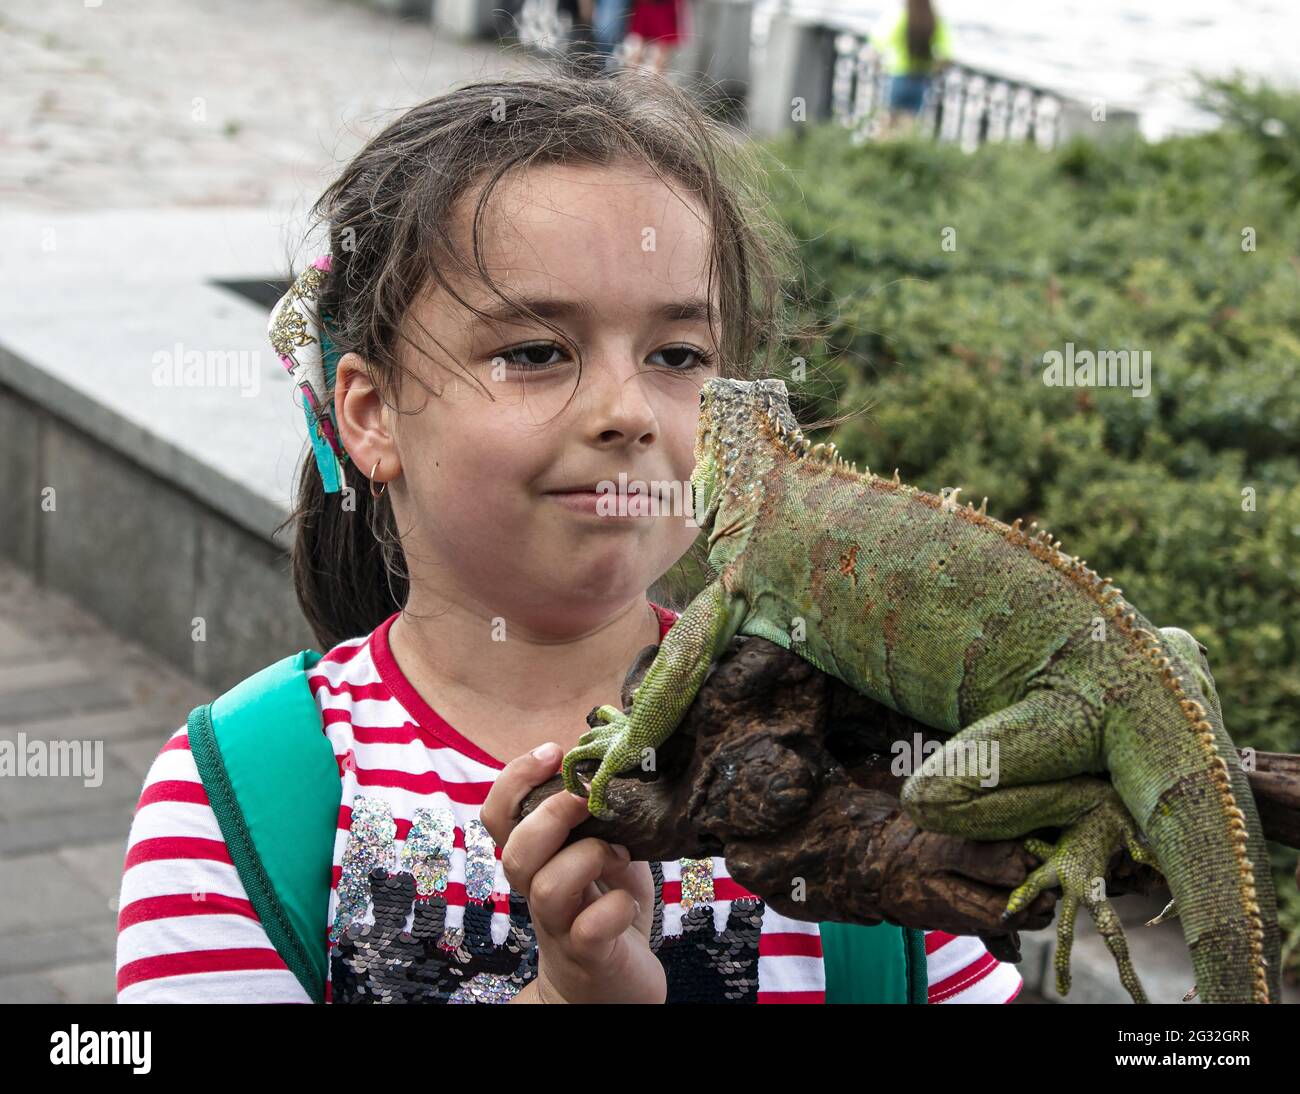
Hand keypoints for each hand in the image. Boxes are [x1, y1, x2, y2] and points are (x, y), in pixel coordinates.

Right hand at [480, 742, 664, 1002]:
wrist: (610, 990)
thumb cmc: (606, 911)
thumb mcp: (605, 854)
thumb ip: (602, 818)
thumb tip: (615, 763)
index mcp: (537, 860)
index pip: (499, 816)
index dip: (515, 779)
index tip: (553, 752)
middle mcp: (537, 892)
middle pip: (515, 852)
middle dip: (550, 814)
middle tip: (587, 799)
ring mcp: (560, 926)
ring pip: (547, 887)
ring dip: (588, 857)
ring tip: (619, 854)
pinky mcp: (589, 955)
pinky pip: (590, 928)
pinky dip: (614, 907)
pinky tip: (629, 902)